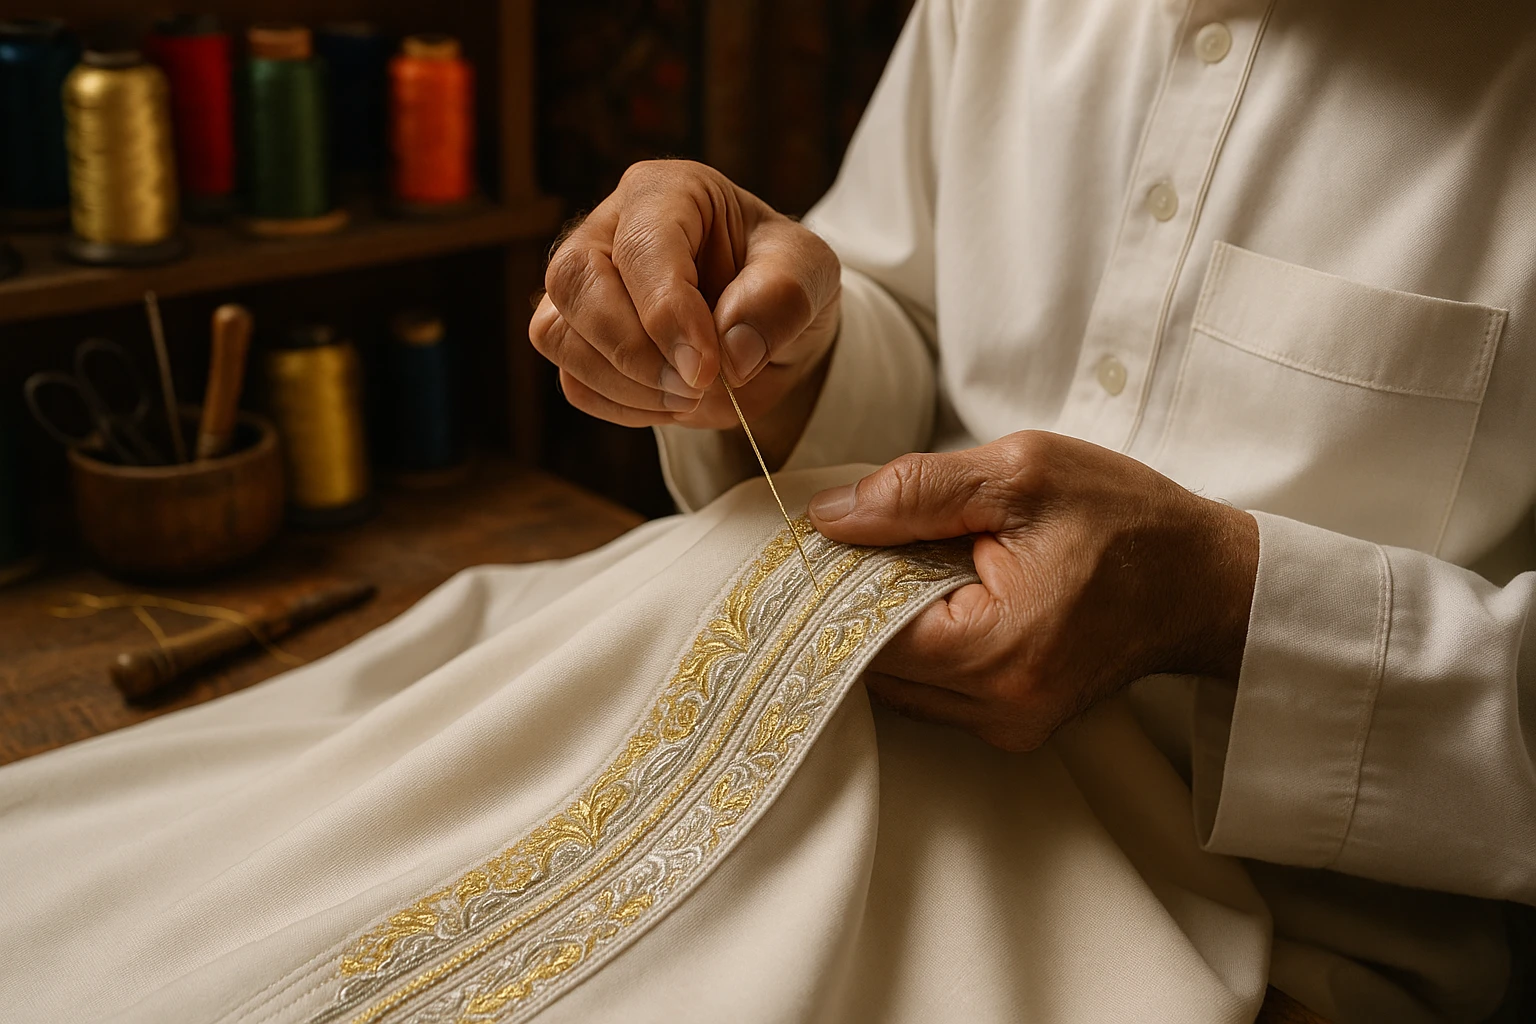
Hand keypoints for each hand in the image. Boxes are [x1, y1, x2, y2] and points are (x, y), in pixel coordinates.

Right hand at [530, 160, 842, 461]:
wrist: (766, 326)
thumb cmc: (781, 282)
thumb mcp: (810, 274)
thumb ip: (782, 299)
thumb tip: (731, 352)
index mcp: (667, 192)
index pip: (642, 247)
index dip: (667, 313)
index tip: (707, 367)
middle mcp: (608, 227)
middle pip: (574, 281)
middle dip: (632, 351)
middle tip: (695, 388)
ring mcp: (582, 285)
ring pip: (558, 334)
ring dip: (625, 385)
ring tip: (690, 395)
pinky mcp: (575, 337)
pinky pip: (573, 381)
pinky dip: (620, 406)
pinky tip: (669, 402)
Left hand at [808, 431, 1259, 752]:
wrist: (1206, 581)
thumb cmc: (1125, 520)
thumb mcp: (1022, 473)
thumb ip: (915, 492)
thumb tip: (828, 517)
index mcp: (997, 650)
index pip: (860, 631)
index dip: (830, 583)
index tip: (820, 540)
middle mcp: (997, 709)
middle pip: (868, 664)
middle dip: (852, 602)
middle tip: (859, 543)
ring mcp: (1005, 727)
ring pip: (893, 682)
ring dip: (883, 624)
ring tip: (908, 564)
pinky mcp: (1011, 725)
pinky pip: (930, 690)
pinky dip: (918, 643)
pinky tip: (936, 595)